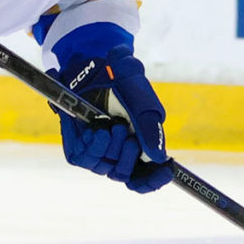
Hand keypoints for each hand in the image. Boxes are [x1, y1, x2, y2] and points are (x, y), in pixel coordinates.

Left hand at [57, 49, 170, 192]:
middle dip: (127, 155)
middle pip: (124, 174)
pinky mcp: (77, 146)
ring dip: (109, 148)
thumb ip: (149, 127)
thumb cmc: (122, 80)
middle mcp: (117, 151)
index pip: (145, 178)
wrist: (92, 63)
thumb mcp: (141, 100)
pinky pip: (81, 157)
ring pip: (103, 168)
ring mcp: (96, 150)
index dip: (154, 181)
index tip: (166, 172)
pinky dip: (89, 144)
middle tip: (125, 129)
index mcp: (139, 144)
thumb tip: (159, 157)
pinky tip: (94, 128)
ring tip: (111, 125)